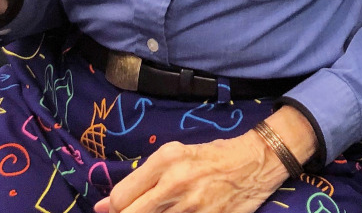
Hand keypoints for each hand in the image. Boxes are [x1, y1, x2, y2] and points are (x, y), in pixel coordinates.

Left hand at [93, 133, 281, 212]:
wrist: (256, 161)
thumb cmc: (213, 156)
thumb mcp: (176, 155)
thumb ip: (142, 179)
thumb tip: (104, 206)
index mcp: (166, 159)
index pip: (121, 198)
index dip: (114, 210)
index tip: (115, 211)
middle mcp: (176, 182)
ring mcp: (193, 205)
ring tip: (163, 209)